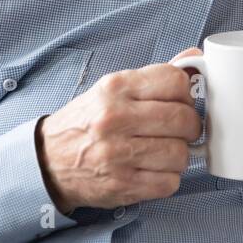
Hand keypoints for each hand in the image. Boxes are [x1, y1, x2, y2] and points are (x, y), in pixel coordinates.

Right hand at [34, 48, 202, 213]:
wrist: (48, 161)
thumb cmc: (88, 123)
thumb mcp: (114, 90)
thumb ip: (155, 77)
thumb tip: (194, 57)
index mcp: (116, 88)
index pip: (175, 81)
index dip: (186, 93)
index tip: (180, 102)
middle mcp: (115, 119)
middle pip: (184, 119)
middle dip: (189, 127)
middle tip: (178, 130)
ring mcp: (117, 154)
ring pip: (180, 153)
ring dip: (178, 155)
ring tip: (162, 151)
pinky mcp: (122, 185)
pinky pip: (170, 182)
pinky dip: (168, 178)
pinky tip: (153, 170)